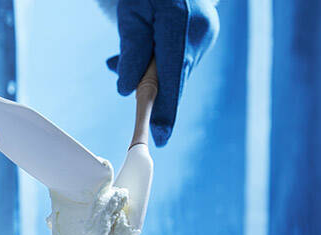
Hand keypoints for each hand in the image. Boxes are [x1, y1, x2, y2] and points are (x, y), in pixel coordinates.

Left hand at [107, 0, 219, 145]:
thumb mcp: (131, 11)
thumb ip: (131, 49)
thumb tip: (126, 90)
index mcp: (179, 23)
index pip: (172, 76)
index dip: (166, 110)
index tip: (159, 137)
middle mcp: (199, 33)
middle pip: (173, 78)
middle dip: (148, 89)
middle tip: (122, 86)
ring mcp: (204, 37)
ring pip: (173, 71)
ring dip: (148, 74)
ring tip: (116, 61)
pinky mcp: (201, 38)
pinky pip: (177, 62)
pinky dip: (157, 64)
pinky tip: (133, 56)